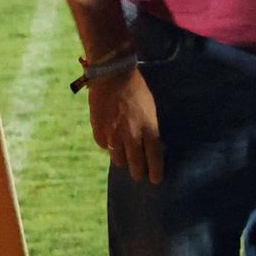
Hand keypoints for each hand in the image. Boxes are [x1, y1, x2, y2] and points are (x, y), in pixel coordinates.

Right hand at [87, 67, 163, 183]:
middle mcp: (132, 136)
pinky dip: (108, 145)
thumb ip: (150, 129)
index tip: (155, 180)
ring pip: (118, 159)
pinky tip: (111, 138)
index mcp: (149, 129)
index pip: (154, 157)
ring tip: (124, 156)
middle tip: (138, 173)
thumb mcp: (150, 110)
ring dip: (122, 159)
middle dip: (137, 171)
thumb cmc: (136, 90)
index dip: (156, 171)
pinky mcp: (99, 132)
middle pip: (135, 164)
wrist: (113, 76)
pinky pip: (105, 146)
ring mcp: (114, 135)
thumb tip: (154, 146)